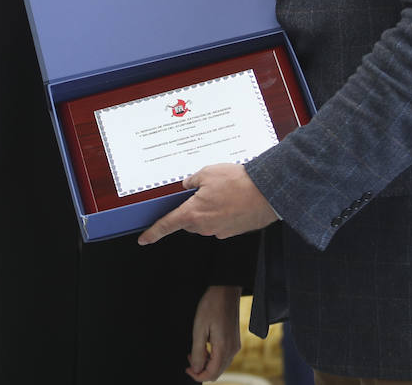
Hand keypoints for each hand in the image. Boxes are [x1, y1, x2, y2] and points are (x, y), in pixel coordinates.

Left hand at [138, 163, 277, 244]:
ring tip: (224, 192)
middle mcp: (204, 226)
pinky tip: (233, 200)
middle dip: (191, 209)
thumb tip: (189, 184)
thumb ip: (193, 180)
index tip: (144, 240)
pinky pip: (222, 223)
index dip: (153, 233)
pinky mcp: (234, 232)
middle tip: (203, 192)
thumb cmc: (237, 182)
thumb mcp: (208, 173)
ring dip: (210, 210)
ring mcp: (220, 231)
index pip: (167, 225)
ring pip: (206, 222)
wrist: (266, 193)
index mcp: (193, 213)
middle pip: (189, 221)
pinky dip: (224, 213)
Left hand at [186, 285, 240, 381]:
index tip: (188, 368)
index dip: (198, 375)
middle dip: (202, 370)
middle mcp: (232, 350)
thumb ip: (198, 352)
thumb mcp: (199, 328)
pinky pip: (224, 356)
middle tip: (190, 359)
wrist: (226, 290)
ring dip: (207, 363)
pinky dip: (214, 357)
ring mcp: (235, 345)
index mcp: (223, 348)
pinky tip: (206, 346)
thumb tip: (196, 369)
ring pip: (221, 365)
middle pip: (217, 372)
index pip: (211, 374)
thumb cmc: (212, 305)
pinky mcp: (235, 341)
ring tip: (196, 351)